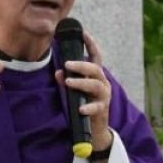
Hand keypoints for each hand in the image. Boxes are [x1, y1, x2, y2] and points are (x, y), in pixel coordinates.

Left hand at [56, 30, 111, 150]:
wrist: (95, 128)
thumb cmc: (85, 104)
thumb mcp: (75, 90)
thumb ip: (67, 80)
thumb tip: (58, 72)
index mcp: (96, 76)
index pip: (96, 57)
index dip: (91, 44)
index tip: (84, 33)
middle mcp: (102, 83)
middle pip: (95, 69)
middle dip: (81, 65)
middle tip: (67, 64)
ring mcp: (104, 96)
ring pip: (95, 85)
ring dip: (81, 82)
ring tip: (68, 82)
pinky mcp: (102, 110)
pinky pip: (96, 107)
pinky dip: (87, 107)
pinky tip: (80, 108)